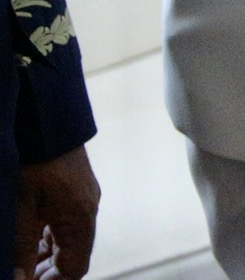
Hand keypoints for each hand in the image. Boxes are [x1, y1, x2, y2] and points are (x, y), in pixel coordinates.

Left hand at [15, 144, 96, 279]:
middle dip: (46, 273)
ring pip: (67, 242)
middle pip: (72, 258)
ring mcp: (82, 199)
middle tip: (19, 276)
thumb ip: (22, 247)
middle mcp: (87, 211)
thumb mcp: (22, 208)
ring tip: (18, 262)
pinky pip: (64, 224)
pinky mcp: (75, 190)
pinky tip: (26, 239)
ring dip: (44, 257)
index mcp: (80, 219)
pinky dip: (46, 239)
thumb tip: (19, 278)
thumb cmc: (36, 161)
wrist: (49, 120)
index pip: (75, 269)